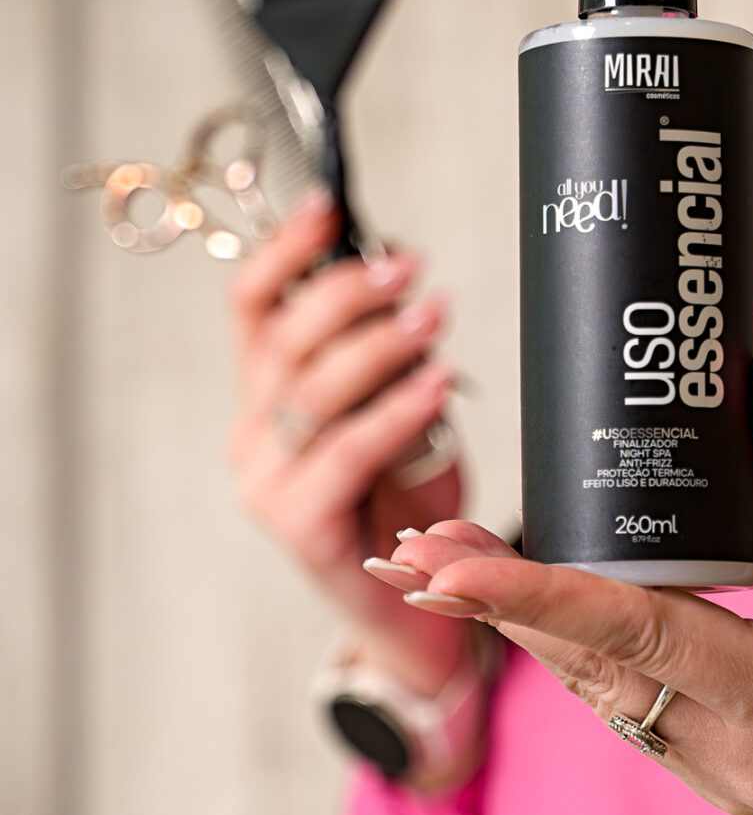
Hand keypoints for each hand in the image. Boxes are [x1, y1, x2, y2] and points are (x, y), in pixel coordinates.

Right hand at [228, 192, 467, 692]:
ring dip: (378, 344)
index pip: (255, 307)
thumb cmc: (413, 504)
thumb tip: (401, 273)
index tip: (330, 204)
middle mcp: (253, 433)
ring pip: (313, 391)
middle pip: (283, 340)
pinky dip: (396, 410)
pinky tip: (437, 383)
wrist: (421, 609)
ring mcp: (268, 482)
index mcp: (267, 394)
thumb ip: (390, 358)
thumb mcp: (403, 413)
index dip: (287, 251)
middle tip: (410, 267)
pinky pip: (347, 451)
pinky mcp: (300, 524)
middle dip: (347, 293)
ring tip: (433, 316)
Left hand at [382, 329, 752, 814]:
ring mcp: (730, 781)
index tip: (444, 559)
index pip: (636, 636)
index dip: (531, 594)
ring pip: (601, 695)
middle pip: (591, 670)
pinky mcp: (727, 775)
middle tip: (411, 540)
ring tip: (440, 563)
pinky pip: (633, 709)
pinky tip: (525, 604)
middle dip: (498, 606)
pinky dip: (581, 653)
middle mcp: (743, 759)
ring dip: (526, 629)